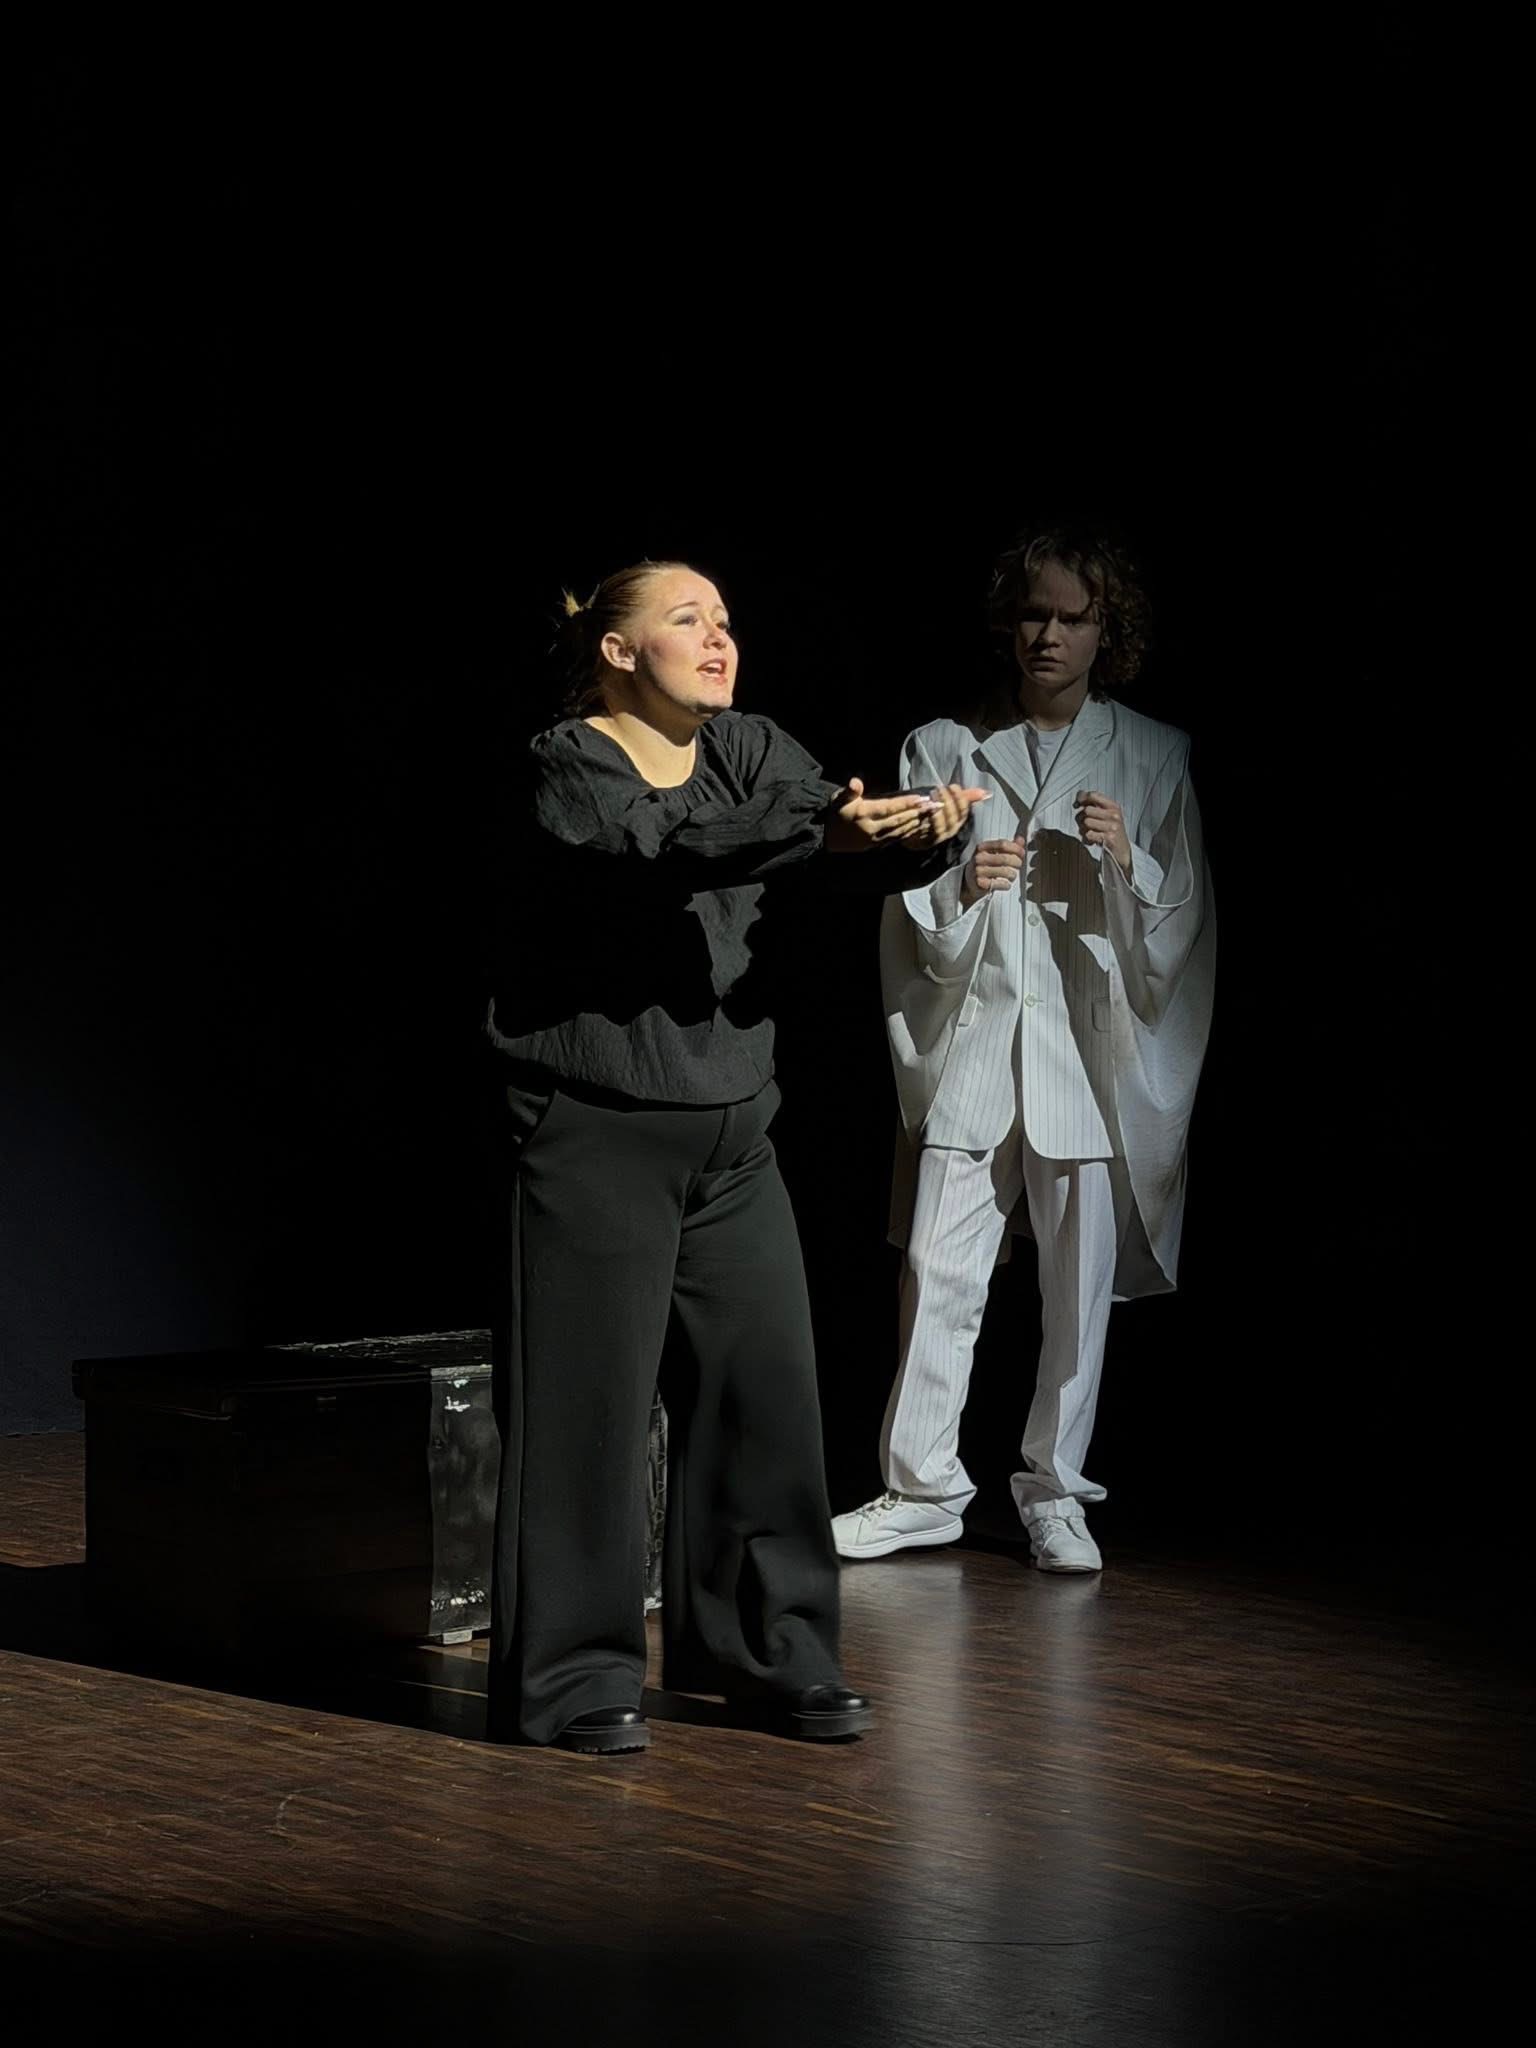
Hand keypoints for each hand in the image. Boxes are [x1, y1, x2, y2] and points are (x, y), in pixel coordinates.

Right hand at [825, 778, 939, 854]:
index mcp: (863, 813)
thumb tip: (855, 782)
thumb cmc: (835, 814)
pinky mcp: (877, 845)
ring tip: (932, 815)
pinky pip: (897, 838)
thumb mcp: (838, 799)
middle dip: (918, 812)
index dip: (906, 803)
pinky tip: (919, 827)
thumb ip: (849, 791)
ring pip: (900, 830)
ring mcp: (875, 838)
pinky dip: (910, 832)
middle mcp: (871, 827)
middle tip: (936, 806)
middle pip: (899, 819)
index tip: (922, 799)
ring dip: (917, 822)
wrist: (827, 838)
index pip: (889, 807)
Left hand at [906, 782, 990, 850]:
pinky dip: (926, 817)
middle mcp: (951, 830)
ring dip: (936, 808)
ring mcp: (938, 836)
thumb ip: (968, 797)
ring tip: (931, 795)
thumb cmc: (937, 813)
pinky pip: (927, 829)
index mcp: (959, 820)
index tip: (953, 786)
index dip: (960, 797)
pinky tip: (923, 806)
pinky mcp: (926, 840)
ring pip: (941, 824)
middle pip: (952, 817)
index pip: (964, 810)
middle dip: (947, 801)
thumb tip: (987, 793)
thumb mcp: (952, 803)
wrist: (917, 831)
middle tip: (939, 788)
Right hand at [961, 836, 1026, 910]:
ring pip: (1004, 871)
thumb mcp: (993, 853)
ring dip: (1013, 875)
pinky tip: (1007, 884)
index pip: (1002, 844)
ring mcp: (978, 871)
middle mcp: (978, 858)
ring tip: (1013, 876)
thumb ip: (1008, 846)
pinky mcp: (980, 883)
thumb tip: (1021, 840)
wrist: (969, 882)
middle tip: (1019, 865)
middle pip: (1005, 858)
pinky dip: (1007, 885)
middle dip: (1017, 862)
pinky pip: (1000, 884)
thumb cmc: (986, 865)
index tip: (1022, 853)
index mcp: (982, 847)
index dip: (1015, 848)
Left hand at [1074, 790, 1132, 876]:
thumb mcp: (1107, 814)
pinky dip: (1086, 839)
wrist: (1122, 850)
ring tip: (1089, 832)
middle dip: (1081, 817)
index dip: (1081, 798)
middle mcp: (1114, 815)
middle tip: (1084, 823)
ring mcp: (1112, 826)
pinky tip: (1092, 840)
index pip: (1094, 795)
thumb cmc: (1112, 831)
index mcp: (1114, 806)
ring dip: (1083, 829)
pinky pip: (1088, 834)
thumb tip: (1079, 797)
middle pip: (1087, 810)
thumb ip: (1095, 805)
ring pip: (1086, 822)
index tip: (1077, 804)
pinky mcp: (1108, 838)